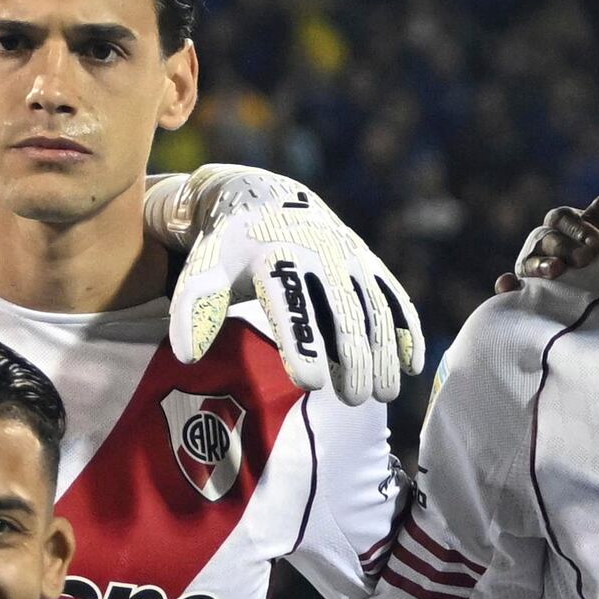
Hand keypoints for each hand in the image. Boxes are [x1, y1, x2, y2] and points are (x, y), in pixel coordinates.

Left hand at [160, 165, 426, 406]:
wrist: (265, 199)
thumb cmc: (230, 248)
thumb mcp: (205, 268)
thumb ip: (194, 308)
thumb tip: (187, 356)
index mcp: (277, 255)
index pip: (293, 305)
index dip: (304, 345)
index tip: (310, 385)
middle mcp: (321, 253)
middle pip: (343, 311)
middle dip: (352, 357)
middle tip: (353, 399)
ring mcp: (350, 257)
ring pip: (374, 309)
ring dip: (383, 352)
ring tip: (383, 394)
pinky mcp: (368, 263)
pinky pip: (394, 297)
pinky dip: (406, 330)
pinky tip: (411, 365)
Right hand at [514, 196, 598, 290]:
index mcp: (565, 223)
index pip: (563, 219)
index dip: (577, 227)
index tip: (596, 240)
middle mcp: (545, 242)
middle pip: (546, 239)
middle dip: (563, 247)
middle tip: (584, 258)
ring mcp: (535, 266)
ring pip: (528, 262)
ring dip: (538, 265)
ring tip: (554, 270)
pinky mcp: (531, 292)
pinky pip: (514, 289)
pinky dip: (507, 287)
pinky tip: (506, 286)